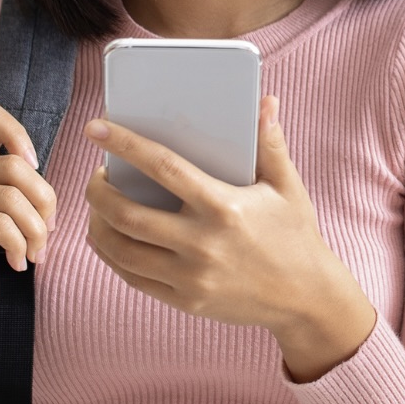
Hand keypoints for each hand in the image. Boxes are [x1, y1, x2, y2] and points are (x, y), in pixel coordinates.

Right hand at [0, 103, 58, 385]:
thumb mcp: (19, 215)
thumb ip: (29, 189)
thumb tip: (49, 182)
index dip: (18, 132)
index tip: (36, 164)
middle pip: (16, 167)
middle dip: (45, 203)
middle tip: (49, 234)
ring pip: (11, 197)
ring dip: (35, 230)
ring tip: (36, 253)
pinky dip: (18, 244)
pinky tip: (18, 262)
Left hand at [83, 96, 377, 381]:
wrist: (308, 299)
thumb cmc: (295, 236)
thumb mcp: (287, 188)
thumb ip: (270, 145)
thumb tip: (265, 102)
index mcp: (224, 208)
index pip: (163, 168)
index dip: (125, 145)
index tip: (96, 128)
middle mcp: (203, 244)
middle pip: (126, 214)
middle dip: (98, 191)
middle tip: (98, 176)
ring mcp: (191, 277)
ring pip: (120, 249)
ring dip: (98, 224)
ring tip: (101, 206)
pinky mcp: (186, 300)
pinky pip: (132, 277)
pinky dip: (112, 254)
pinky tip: (112, 236)